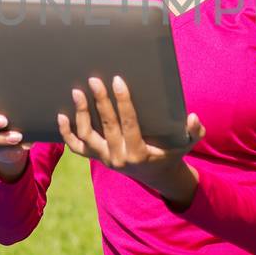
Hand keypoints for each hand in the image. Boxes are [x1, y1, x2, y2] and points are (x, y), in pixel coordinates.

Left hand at [57, 74, 204, 202]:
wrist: (157, 174)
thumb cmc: (172, 152)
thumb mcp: (187, 144)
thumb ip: (194, 131)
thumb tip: (193, 118)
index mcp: (138, 153)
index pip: (129, 124)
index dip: (123, 102)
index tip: (118, 80)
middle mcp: (119, 158)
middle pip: (106, 126)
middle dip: (100, 102)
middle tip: (94, 80)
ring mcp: (105, 159)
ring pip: (87, 136)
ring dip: (81, 114)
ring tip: (77, 92)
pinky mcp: (97, 158)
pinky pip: (77, 147)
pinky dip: (67, 133)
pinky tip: (61, 115)